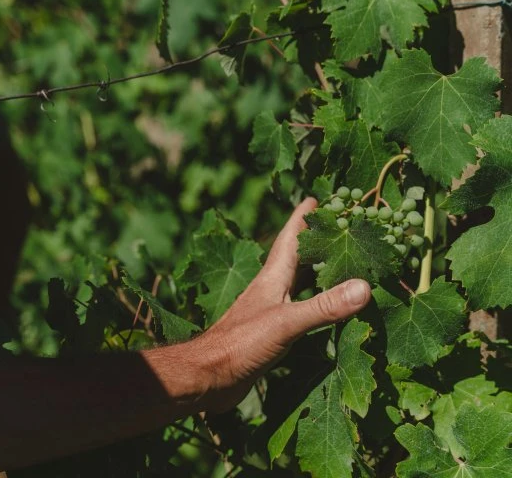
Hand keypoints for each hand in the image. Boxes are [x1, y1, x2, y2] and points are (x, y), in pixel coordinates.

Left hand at [190, 197, 370, 412]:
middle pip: (295, 258)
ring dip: (315, 271)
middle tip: (337, 228)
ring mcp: (269, 310)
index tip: (315, 198)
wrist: (209, 375)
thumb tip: (364, 286)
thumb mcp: (285, 322)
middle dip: (315, 242)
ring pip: (297, 283)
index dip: (302, 218)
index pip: (289, 239)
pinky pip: (298, 308)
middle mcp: (271, 289)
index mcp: (272, 277)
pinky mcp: (270, 332)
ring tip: (337, 262)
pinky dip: (314, 303)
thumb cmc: (241, 343)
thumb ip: (323, 306)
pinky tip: (324, 308)